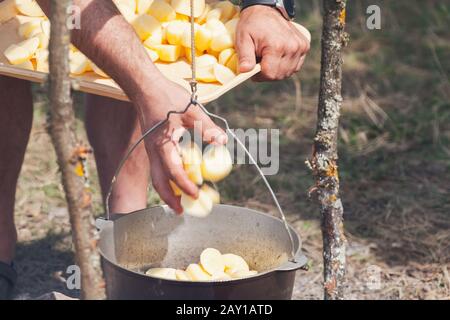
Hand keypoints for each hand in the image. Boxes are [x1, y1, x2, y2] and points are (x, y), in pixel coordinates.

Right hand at [138, 79, 226, 213]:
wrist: (145, 87)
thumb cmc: (168, 97)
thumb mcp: (192, 111)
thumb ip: (207, 128)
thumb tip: (223, 143)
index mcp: (163, 145)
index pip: (174, 173)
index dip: (185, 186)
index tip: (197, 194)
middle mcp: (154, 151)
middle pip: (158, 182)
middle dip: (169, 199)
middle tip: (181, 211)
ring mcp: (151, 149)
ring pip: (157, 176)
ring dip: (168, 190)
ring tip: (180, 199)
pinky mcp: (152, 145)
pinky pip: (158, 167)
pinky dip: (167, 177)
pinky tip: (179, 176)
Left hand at [236, 5, 309, 80]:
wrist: (266, 10)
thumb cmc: (253, 24)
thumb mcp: (243, 38)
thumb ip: (244, 56)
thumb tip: (244, 71)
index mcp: (277, 46)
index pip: (269, 74)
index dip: (259, 75)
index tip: (253, 69)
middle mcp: (292, 47)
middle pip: (279, 75)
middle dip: (267, 73)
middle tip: (259, 62)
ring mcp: (300, 47)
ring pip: (288, 73)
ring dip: (277, 70)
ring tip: (268, 58)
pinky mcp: (304, 47)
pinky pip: (295, 67)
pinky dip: (286, 66)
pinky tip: (278, 58)